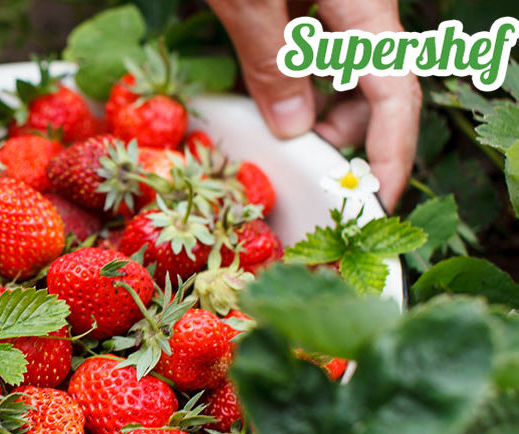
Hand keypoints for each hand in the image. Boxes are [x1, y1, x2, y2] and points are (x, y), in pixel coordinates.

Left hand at [207, 0, 420, 208]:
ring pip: (344, 70)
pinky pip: (315, 47)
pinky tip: (256, 88)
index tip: (375, 205)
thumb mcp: (247, 1)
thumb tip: (293, 126)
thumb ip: (271, 58)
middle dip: (337, 132)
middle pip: (372, 88)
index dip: (391, 157)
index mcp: (363, 5)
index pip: (396, 94)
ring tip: (266, 122)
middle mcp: (361, 4)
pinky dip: (292, 76)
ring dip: (312, 105)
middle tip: (291, 156)